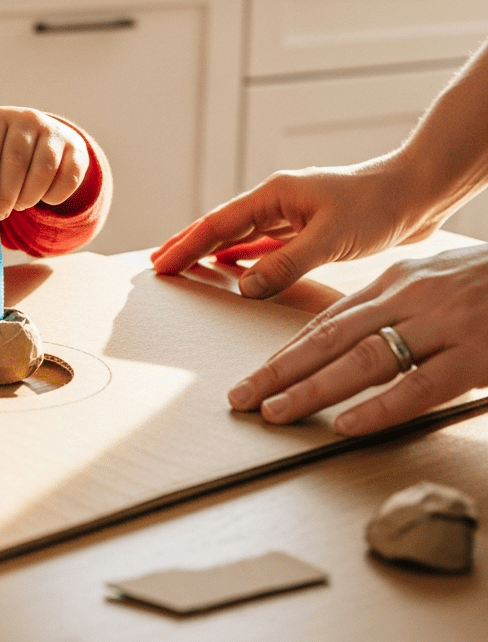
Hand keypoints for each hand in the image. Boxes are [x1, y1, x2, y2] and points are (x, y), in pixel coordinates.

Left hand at [0, 107, 88, 218]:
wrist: (42, 142)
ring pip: (43, 170)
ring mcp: (54, 130)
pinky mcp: (76, 147)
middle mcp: (26, 118)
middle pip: (15, 160)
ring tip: (21, 204)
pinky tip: (44, 196)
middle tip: (1, 213)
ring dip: (29, 196)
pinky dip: (54, 196)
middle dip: (6, 194)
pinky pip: (68, 179)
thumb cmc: (5, 158)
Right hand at [150, 158, 436, 298]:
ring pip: (239, 236)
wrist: (416, 193)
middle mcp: (276, 202)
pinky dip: (241, 256)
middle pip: (220, 226)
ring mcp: (290, 214)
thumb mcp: (329, 238)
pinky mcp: (306, 228)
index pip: (217, 224)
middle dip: (187, 245)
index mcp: (273, 195)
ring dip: (210, 251)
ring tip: (184, 264)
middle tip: (159, 264)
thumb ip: (284, 263)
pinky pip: (262, 244)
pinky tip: (232, 267)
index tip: (161, 263)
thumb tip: (243, 286)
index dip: (186, 245)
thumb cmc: (378, 206)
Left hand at [227, 244, 487, 434]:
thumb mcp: (439, 281)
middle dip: (279, 370)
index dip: (289, 350)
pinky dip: (379, 407)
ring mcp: (444, 324)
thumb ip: (399, 305)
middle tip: (241, 397)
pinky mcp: (479, 354)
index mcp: (397, 280)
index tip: (258, 373)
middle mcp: (411, 297)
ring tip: (274, 412)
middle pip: (330, 338)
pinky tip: (345, 424)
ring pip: (362, 360)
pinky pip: (419, 385)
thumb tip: (360, 334)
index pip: (329, 319)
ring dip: (311, 389)